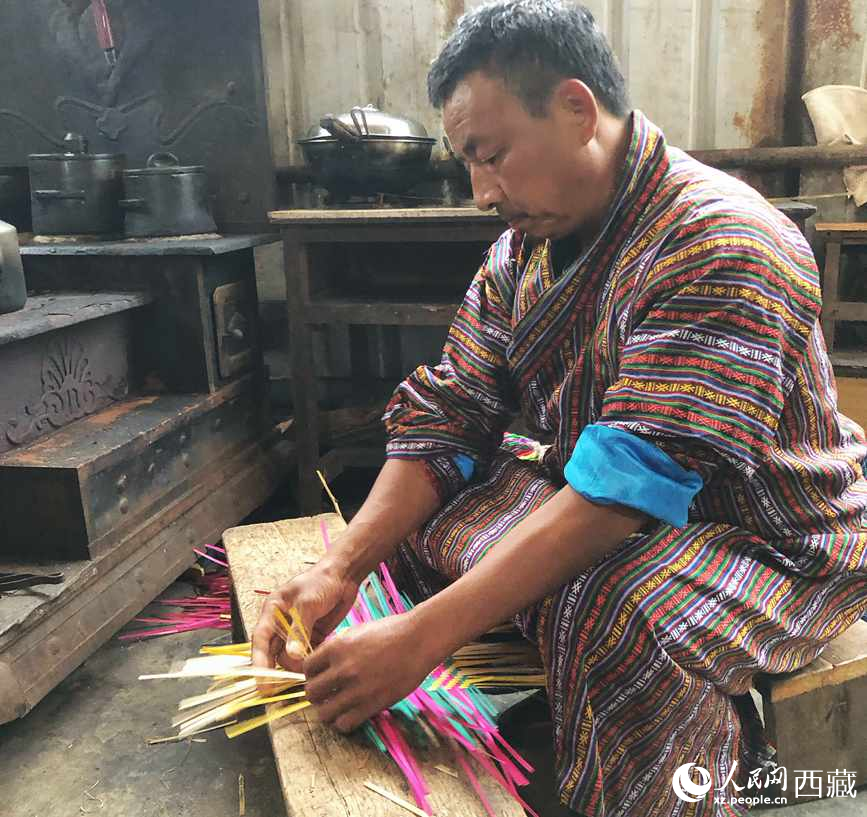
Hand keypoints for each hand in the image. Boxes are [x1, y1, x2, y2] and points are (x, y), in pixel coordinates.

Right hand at [251, 555, 358, 672]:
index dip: (259, 662)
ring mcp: (296, 631)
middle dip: (279, 669)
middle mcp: (281, 623)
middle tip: (286, 684)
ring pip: (290, 657)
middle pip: (273, 652)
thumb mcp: (308, 603)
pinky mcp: (312, 636)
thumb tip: (292, 655)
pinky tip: (319, 663)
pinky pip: (306, 655)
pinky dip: (310, 661)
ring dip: (297, 666)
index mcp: (273, 611)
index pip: (260, 640)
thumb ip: (299, 629)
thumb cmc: (321, 581)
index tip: (261, 682)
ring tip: (309, 671)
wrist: (344, 575)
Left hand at [303, 611, 437, 732]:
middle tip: (327, 694)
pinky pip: (345, 724)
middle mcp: (343, 669)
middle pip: (311, 693)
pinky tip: (351, 714)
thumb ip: (338, 647)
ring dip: (328, 712)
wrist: (419, 640)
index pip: (307, 668)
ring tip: (337, 707)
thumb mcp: (358, 631)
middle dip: (317, 695)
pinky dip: (343, 723)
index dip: (311, 675)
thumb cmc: (391, 631)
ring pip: (324, 714)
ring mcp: (357, 689)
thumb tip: (323, 662)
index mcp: (337, 647)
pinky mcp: (372, 704)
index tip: (320, 677)